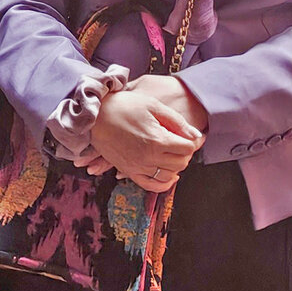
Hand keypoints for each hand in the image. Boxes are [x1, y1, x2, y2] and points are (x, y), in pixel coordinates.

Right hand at [88, 81, 202, 190]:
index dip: (194, 141)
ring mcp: (137, 166)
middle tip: (183, 143)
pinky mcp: (128, 170)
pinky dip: (162, 183)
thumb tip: (196, 135)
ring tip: (173, 155)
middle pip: (181, 163)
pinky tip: (167, 175)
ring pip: (168, 176)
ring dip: (175, 167)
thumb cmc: (123, 105)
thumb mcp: (153, 106)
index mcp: (157, 139)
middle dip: (185, 153)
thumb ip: (177, 122)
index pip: (188, 148)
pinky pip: (150, 185)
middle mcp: (148, 157)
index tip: (195, 136)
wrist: (95, 114)